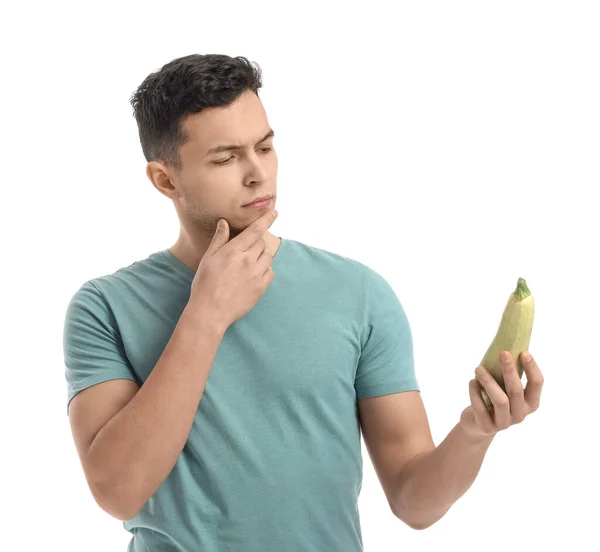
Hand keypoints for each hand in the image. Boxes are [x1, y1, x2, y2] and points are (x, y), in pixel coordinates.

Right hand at [188, 208, 278, 328]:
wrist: (210, 311)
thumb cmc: (205, 284)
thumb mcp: (208, 258)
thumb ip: (219, 240)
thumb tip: (224, 223)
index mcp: (234, 251)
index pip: (255, 230)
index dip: (266, 220)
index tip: (274, 212)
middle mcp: (248, 261)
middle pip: (262, 243)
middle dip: (257, 242)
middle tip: (246, 249)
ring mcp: (256, 275)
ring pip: (268, 256)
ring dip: (262, 254)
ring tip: (249, 262)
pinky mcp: (261, 288)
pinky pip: (270, 272)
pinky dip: (265, 269)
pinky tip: (254, 273)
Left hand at [459, 350, 543, 438]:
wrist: (476, 424)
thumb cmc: (493, 398)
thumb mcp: (504, 387)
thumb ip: (509, 373)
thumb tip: (509, 344)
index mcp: (530, 403)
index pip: (537, 384)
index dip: (532, 368)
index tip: (524, 352)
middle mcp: (520, 414)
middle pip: (517, 391)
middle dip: (510, 370)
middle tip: (502, 353)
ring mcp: (504, 423)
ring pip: (500, 400)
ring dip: (489, 381)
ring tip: (478, 368)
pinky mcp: (487, 426)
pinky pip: (481, 408)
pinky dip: (475, 393)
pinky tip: (472, 382)